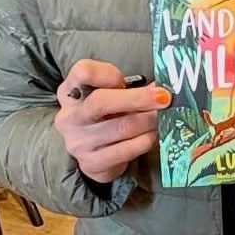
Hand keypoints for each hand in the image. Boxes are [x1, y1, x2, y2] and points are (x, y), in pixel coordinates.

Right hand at [54, 60, 166, 184]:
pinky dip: (146, 140)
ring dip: (149, 120)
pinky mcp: (93, 163)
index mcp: (70, 91)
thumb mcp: (108, 96)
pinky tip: (153, 134)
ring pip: (121, 127)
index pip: (83, 72)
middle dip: (138, 98)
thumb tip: (163, 86)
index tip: (124, 80)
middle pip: (101, 101)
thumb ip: (128, 88)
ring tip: (165, 116)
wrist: (93, 153)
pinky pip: (127, 150)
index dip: (107, 74)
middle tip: (164, 98)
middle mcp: (70, 117)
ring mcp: (79, 142)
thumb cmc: (104, 116)